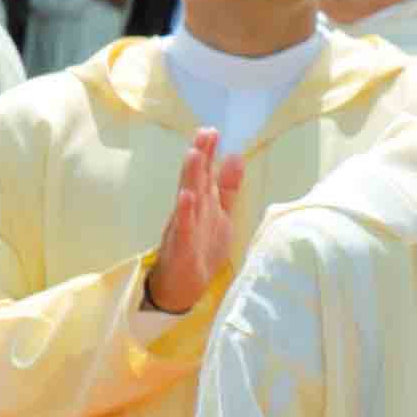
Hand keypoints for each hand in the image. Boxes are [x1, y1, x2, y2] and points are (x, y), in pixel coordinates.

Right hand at [144, 131, 244, 316]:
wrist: (182, 286)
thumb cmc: (200, 246)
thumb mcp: (219, 213)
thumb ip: (227, 186)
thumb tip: (235, 156)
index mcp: (202, 203)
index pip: (205, 173)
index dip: (208, 153)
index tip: (212, 130)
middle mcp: (191, 211)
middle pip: (194, 180)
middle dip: (200, 157)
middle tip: (204, 132)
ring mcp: (184, 227)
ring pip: (187, 199)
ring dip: (191, 177)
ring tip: (194, 154)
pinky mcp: (181, 246)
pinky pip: (183, 227)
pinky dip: (185, 213)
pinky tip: (186, 197)